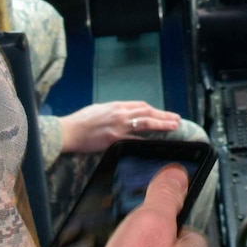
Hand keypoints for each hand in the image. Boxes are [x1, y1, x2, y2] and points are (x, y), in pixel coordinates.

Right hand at [58, 101, 181, 155]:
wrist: (68, 131)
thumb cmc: (81, 121)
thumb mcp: (99, 109)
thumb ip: (114, 111)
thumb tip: (126, 115)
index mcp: (116, 106)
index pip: (141, 105)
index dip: (155, 110)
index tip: (164, 114)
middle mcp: (120, 114)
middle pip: (147, 112)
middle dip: (164, 116)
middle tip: (177, 119)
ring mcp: (119, 127)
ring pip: (146, 124)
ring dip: (162, 125)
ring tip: (174, 126)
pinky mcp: (115, 139)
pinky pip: (136, 139)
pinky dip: (148, 140)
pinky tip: (158, 141)